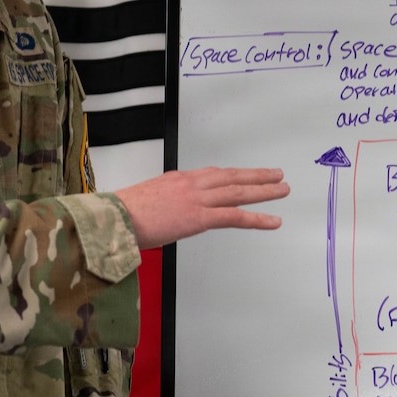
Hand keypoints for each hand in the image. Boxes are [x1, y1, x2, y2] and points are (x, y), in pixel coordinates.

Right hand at [113, 167, 287, 248]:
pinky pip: (235, 216)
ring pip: (238, 192)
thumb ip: (161, 207)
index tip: (245, 175)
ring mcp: (197, 199)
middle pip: (231, 177)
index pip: (212, 175)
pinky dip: (257, 218)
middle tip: (276, 175)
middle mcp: (190, 185)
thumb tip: (164, 217)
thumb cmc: (121, 215)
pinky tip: (273, 221)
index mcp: (176, 180)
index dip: (232, 175)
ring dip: (263, 191)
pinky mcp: (199, 217)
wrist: (114, 218)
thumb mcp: (145, 203)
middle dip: (256, 176)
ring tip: (282, 190)